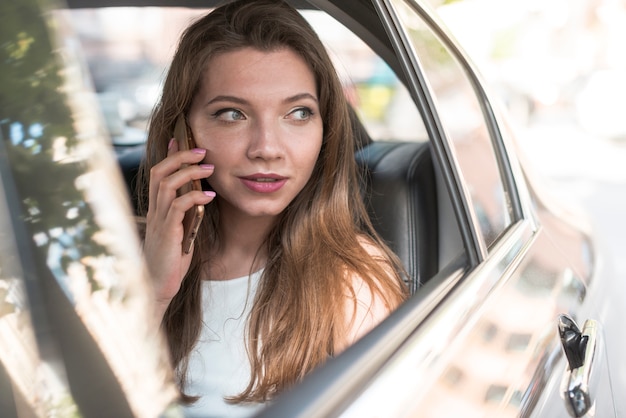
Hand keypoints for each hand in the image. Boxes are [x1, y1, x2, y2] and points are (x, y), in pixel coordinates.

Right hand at [144, 139, 214, 317]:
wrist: (158, 285)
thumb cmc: (171, 259)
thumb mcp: (181, 230)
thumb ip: (185, 212)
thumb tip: (200, 194)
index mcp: (157, 208)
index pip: (158, 173)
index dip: (169, 155)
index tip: (180, 139)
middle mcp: (155, 210)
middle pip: (160, 172)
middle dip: (180, 157)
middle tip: (202, 150)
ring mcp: (159, 220)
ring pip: (168, 184)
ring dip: (190, 172)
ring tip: (209, 168)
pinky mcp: (167, 232)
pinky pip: (178, 206)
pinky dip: (195, 197)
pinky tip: (210, 196)